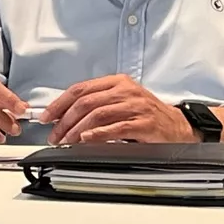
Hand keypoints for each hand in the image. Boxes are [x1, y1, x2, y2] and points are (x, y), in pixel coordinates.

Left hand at [40, 76, 192, 145]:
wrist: (178, 126)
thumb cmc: (145, 115)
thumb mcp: (120, 102)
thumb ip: (96, 104)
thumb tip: (62, 116)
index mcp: (116, 82)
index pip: (80, 89)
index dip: (59, 103)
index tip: (46, 117)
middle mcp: (125, 91)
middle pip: (86, 102)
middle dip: (64, 120)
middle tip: (54, 135)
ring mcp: (136, 106)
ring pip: (97, 114)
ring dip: (76, 130)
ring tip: (66, 142)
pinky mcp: (144, 123)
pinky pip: (116, 128)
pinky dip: (98, 134)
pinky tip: (86, 140)